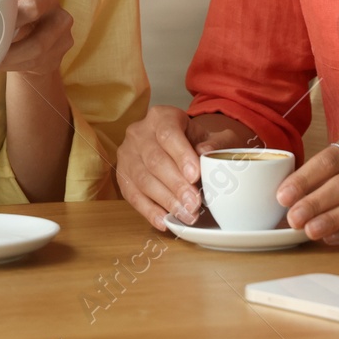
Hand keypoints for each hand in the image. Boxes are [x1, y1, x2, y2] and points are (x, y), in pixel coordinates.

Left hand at [0, 0, 71, 75]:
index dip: (15, 19)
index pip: (34, 7)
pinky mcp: (58, 57)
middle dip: (11, 50)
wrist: (38, 31)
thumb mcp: (15, 0)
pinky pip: (36, 65)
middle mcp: (61, 18)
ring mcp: (63, 40)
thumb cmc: (22, 11)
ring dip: (11, 62)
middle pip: (38, 41)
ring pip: (36, 56)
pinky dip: (15, 66)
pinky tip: (2, 65)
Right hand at [117, 106, 252, 229]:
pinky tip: (164, 221)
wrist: (179, 145)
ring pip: (142, 179)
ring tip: (185, 215)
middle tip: (194, 203)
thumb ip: (216, 143)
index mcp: (161, 117)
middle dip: (176, 185)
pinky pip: (132, 195)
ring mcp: (127, 154)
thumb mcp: (212, 137)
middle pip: (155, 160)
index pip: (168, 134)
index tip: (195, 175)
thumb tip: (207, 152)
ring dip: (165, 200)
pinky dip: (149, 211)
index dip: (181, 155)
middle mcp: (139, 132)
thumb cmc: (196, 141)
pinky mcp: (122, 175)